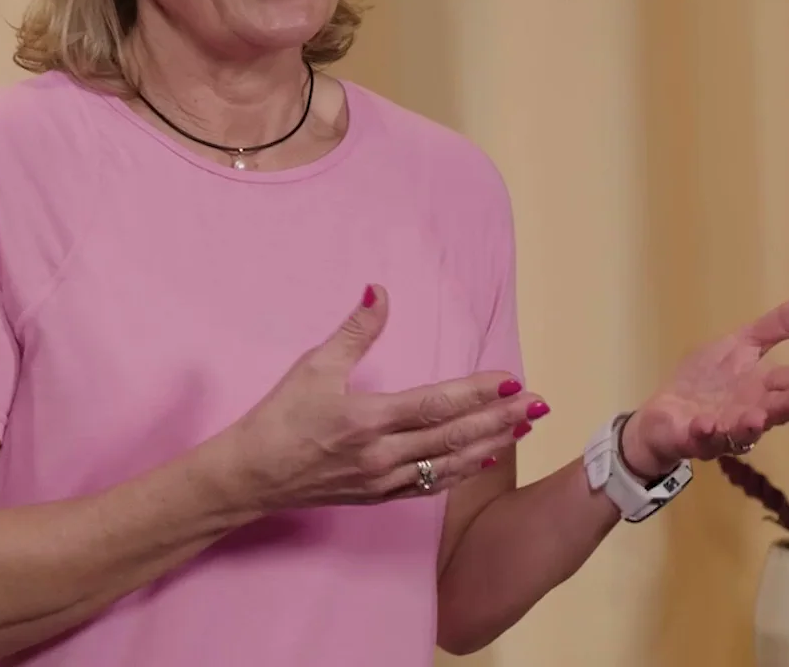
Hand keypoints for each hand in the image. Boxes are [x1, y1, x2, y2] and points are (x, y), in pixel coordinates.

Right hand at [215, 284, 547, 513]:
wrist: (252, 475)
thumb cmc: (278, 417)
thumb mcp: (313, 366)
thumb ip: (355, 331)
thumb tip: (379, 292)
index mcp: (368, 419)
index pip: (437, 404)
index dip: (477, 392)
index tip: (510, 378)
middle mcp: (382, 454)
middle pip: (454, 436)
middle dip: (499, 418)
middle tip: (537, 404)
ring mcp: (383, 480)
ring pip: (449, 464)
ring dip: (489, 444)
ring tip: (522, 428)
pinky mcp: (378, 496)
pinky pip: (430, 485)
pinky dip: (460, 471)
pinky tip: (481, 459)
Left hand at [618, 292, 788, 477]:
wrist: (665, 414)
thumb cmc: (708, 381)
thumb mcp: (740, 344)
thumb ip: (778, 326)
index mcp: (760, 389)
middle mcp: (747, 413)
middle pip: (772, 410)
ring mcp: (720, 429)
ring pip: (739, 430)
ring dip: (749, 424)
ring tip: (757, 416)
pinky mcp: (691, 438)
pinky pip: (699, 438)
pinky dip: (704, 432)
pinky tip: (707, 423)